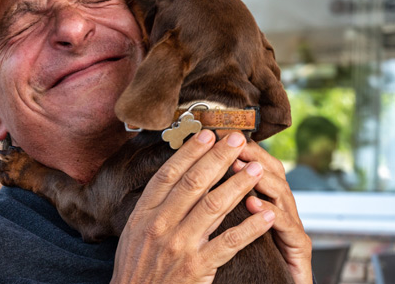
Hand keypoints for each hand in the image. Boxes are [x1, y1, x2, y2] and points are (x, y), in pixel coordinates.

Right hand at [111, 130, 275, 283]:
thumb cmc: (136, 264)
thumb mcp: (134, 230)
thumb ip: (153, 204)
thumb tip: (174, 174)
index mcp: (145, 212)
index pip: (169, 174)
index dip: (190, 152)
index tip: (208, 134)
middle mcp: (161, 224)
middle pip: (194, 182)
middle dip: (219, 157)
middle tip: (238, 139)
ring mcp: (180, 245)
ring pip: (214, 206)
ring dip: (238, 184)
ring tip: (256, 169)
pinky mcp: (198, 266)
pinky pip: (230, 243)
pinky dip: (251, 227)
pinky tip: (267, 215)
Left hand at [233, 141, 312, 283]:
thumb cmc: (250, 261)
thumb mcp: (234, 228)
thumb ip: (225, 204)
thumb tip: (200, 178)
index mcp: (265, 203)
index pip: (257, 167)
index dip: (241, 151)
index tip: (220, 137)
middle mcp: (282, 211)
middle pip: (273, 174)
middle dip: (252, 156)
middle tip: (232, 142)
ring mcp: (293, 229)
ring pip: (283, 195)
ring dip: (262, 178)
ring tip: (241, 165)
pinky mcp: (300, 251)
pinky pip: (289, 229)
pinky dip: (272, 215)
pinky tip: (256, 205)